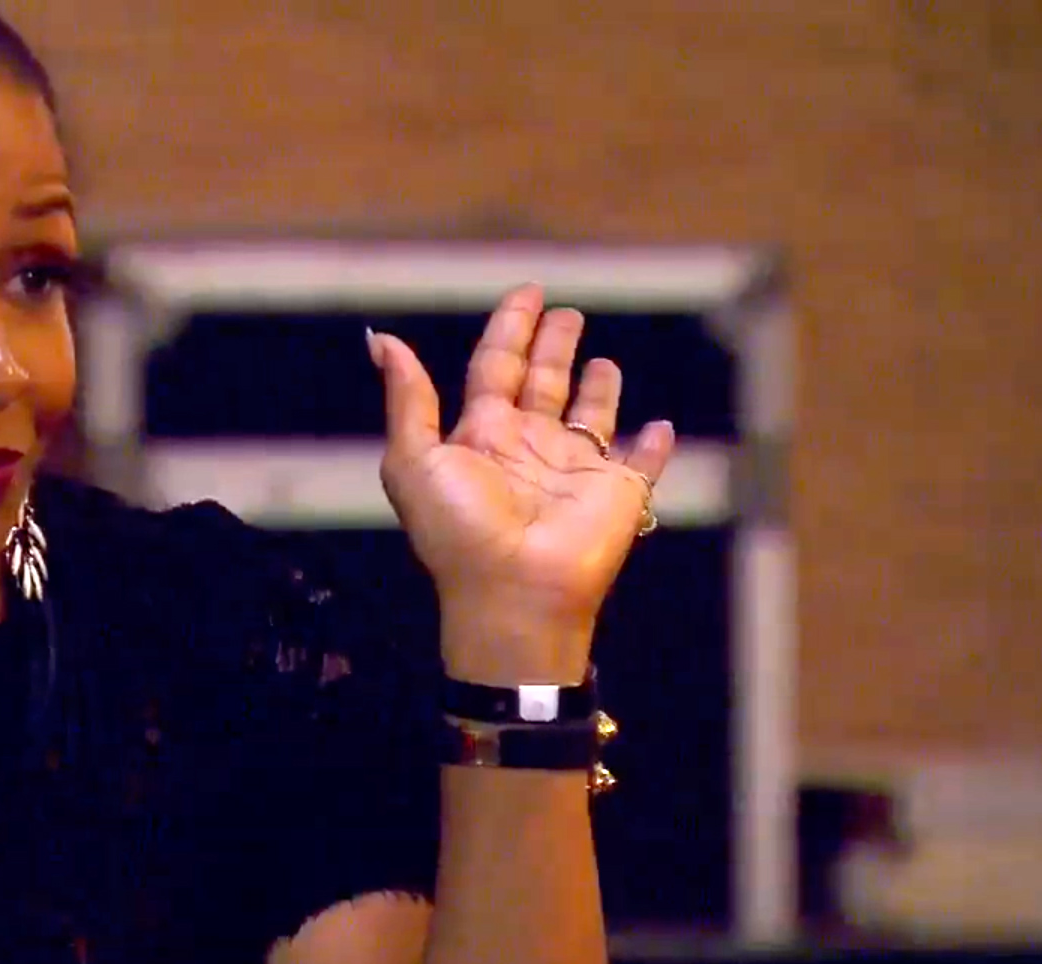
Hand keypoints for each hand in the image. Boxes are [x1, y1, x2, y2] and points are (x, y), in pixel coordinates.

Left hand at [371, 284, 675, 678]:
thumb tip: (380, 340)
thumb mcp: (416, 460)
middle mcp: (530, 446)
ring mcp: (576, 470)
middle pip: (543, 383)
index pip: (495, 367)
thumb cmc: (460, 528)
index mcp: (483, 435)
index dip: (510, 329)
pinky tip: (661, 426)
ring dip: (598, 389)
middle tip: (568, 313)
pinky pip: (643, 463)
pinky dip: (655, 447)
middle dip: (554, 347)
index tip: (529, 293)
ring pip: (592, 417)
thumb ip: (407, 399)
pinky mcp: (619, 492)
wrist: (513, 592)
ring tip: (605, 361)